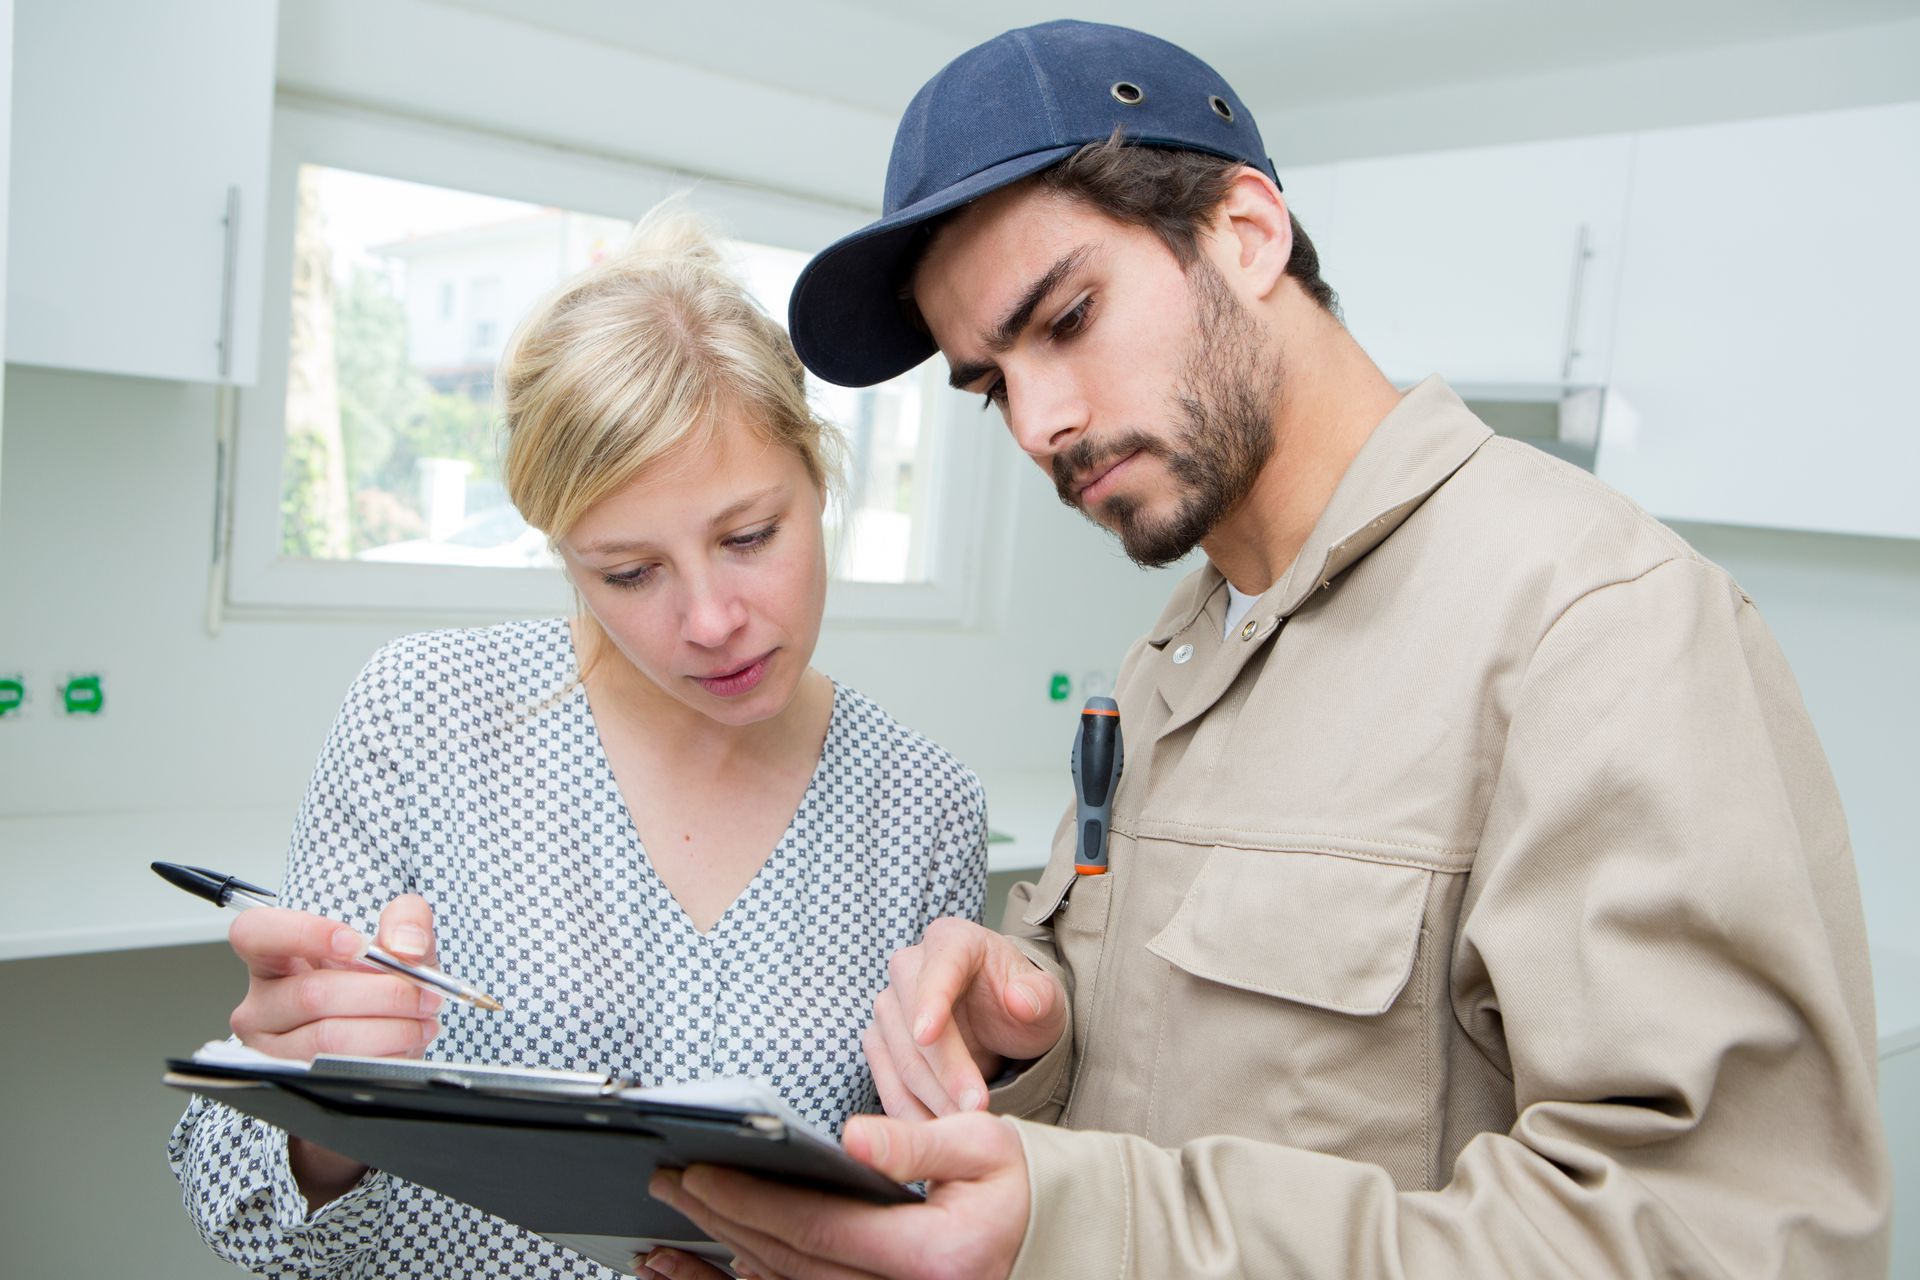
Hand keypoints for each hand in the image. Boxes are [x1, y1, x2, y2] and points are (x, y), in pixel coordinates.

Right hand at [226, 895, 441, 1201]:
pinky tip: (402, 1045)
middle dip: (384, 993)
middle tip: (422, 995)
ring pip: (329, 1038)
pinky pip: (340, 1072)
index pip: (256, 932)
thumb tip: (405, 946)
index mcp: (275, 957)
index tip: (359, 945)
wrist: (388, 1038)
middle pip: (312, 994)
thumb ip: (407, 921)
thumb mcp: (399, 942)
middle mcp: (262, 1003)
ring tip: (420, 1021)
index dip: (304, 933)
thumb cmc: (379, 985)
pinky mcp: (292, 1083)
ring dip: (390, 1029)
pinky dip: (384, 1056)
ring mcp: (270, 1049)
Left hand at [650, 1111, 1028, 1279]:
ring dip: (726, 1257)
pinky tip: (716, 1260)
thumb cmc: (1012, 1183)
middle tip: (672, 1180)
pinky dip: (755, 1278)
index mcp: (933, 1254)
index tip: (704, 1170)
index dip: (755, 1201)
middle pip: (793, 1262)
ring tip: (677, 1223)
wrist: (1042, 1234)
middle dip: (725, 1220)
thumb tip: (853, 1137)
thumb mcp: (982, 1145)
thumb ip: (916, 1143)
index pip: (820, 1228)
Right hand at [864, 919, 1064, 1119]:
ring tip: (965, 1127)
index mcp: (953, 941)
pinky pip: (886, 1081)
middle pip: (913, 1022)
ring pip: (900, 1058)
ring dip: (930, 1098)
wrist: (1001, 1020)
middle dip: (944, 1071)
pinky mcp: (881, 1041)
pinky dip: (908, 1111)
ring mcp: (890, 1005)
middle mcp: (910, 967)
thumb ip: (1040, 997)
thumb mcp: (1046, 1000)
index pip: (938, 968)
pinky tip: (934, 1131)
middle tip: (976, 1108)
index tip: (927, 1035)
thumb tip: (1020, 1000)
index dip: (931, 1001)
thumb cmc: (1022, 1002)